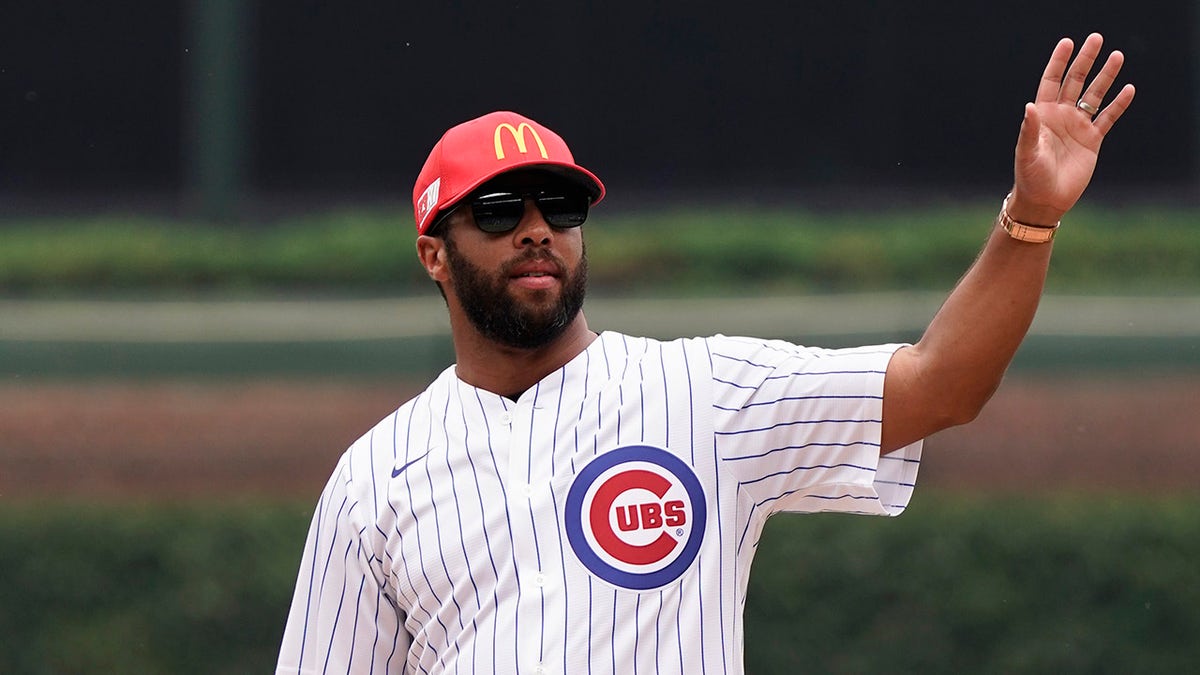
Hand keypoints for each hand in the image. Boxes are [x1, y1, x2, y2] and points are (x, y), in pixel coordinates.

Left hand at [1008, 33, 1135, 225]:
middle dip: (1085, 61)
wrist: (1045, 200)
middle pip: (1075, 81)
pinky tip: (1128, 89)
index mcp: (1043, 115)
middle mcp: (1061, 116)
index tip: (1067, 43)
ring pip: (1094, 95)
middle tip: (1097, 38)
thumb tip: (1030, 106)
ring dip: (1105, 77)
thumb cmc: (1029, 177)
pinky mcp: (1092, 140)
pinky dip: (1118, 105)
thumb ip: (1029, 130)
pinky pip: (1107, 118)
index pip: (1052, 81)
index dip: (1059, 62)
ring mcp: (1078, 126)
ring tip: (1117, 56)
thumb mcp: (1026, 153)